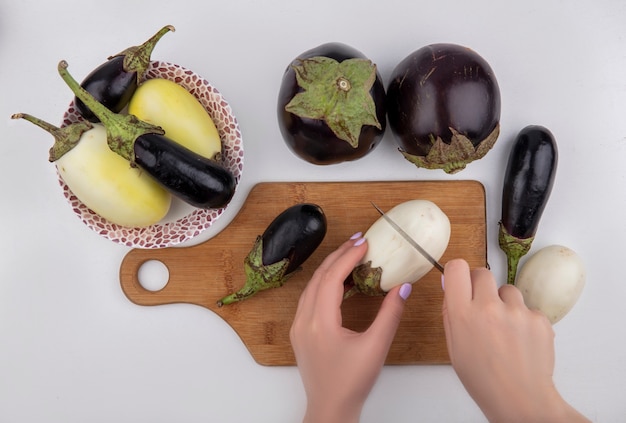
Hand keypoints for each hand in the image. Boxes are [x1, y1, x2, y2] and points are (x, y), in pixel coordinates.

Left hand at [290, 233, 411, 422]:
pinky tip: (341, 282)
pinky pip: (310, 298)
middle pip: (319, 277)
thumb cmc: (351, 383)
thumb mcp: (376, 347)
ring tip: (352, 255)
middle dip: (339, 256)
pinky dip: (325, 284)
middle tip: (359, 241)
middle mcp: (303, 321)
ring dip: (331, 268)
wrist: (330, 408)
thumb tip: (403, 287)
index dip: (348, 257)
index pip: (331, 278)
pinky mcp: (301, 332)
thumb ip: (390, 315)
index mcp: (319, 323)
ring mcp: (299, 326)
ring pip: (312, 287)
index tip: (365, 243)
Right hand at [442, 259, 589, 422]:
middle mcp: (488, 307)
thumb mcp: (453, 346)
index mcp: (462, 314)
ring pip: (507, 290)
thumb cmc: (483, 379)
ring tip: (504, 330)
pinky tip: (520, 340)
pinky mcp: (539, 319)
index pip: (457, 268)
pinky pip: (527, 308)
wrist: (520, 400)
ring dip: (504, 303)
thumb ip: (451, 312)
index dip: (458, 272)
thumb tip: (449, 284)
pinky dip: (523, 320)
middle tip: (482, 306)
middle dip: (480, 285)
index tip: (460, 280)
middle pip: (482, 272)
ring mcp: (517, 312)